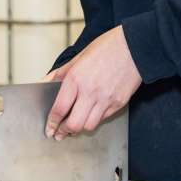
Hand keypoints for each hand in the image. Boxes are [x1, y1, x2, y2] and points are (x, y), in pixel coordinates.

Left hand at [44, 26, 141, 140]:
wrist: (136, 46)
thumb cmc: (108, 47)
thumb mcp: (79, 56)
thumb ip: (60, 73)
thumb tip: (44, 82)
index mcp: (76, 79)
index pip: (59, 109)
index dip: (52, 123)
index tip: (50, 128)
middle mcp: (90, 91)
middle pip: (74, 124)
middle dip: (64, 132)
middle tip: (60, 133)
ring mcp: (106, 99)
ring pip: (89, 126)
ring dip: (80, 128)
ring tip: (75, 125)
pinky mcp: (119, 103)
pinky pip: (103, 119)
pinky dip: (95, 120)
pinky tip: (91, 115)